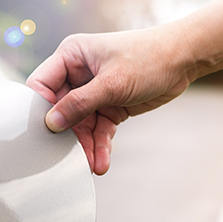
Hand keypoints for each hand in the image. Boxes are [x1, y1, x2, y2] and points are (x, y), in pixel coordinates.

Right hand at [27, 24, 192, 174]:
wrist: (183, 60)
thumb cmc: (149, 57)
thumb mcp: (112, 82)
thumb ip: (80, 103)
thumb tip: (52, 122)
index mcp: (71, 56)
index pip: (41, 85)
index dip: (39, 109)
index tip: (42, 134)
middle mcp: (78, 74)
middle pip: (60, 110)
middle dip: (67, 135)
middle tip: (69, 157)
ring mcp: (93, 92)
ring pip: (80, 125)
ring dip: (85, 145)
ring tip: (92, 165)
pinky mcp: (108, 106)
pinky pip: (98, 130)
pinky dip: (100, 145)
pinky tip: (102, 162)